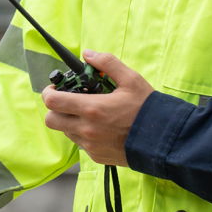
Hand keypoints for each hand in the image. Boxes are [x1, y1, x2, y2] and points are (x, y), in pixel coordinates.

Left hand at [41, 51, 153, 165]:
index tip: (55, 89)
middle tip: (69, 100)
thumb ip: (107, 63)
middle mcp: (87, 129)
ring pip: (66, 131)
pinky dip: (84, 134)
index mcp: (92, 109)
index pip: (52, 102)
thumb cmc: (147, 109)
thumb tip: (88, 54)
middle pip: (51, 120)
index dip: (49, 93)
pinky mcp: (97, 156)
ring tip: (90, 112)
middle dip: (56, 108)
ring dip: (70, 121)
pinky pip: (80, 144)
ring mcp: (90, 145)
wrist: (163, 141)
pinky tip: (101, 127)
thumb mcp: (131, 79)